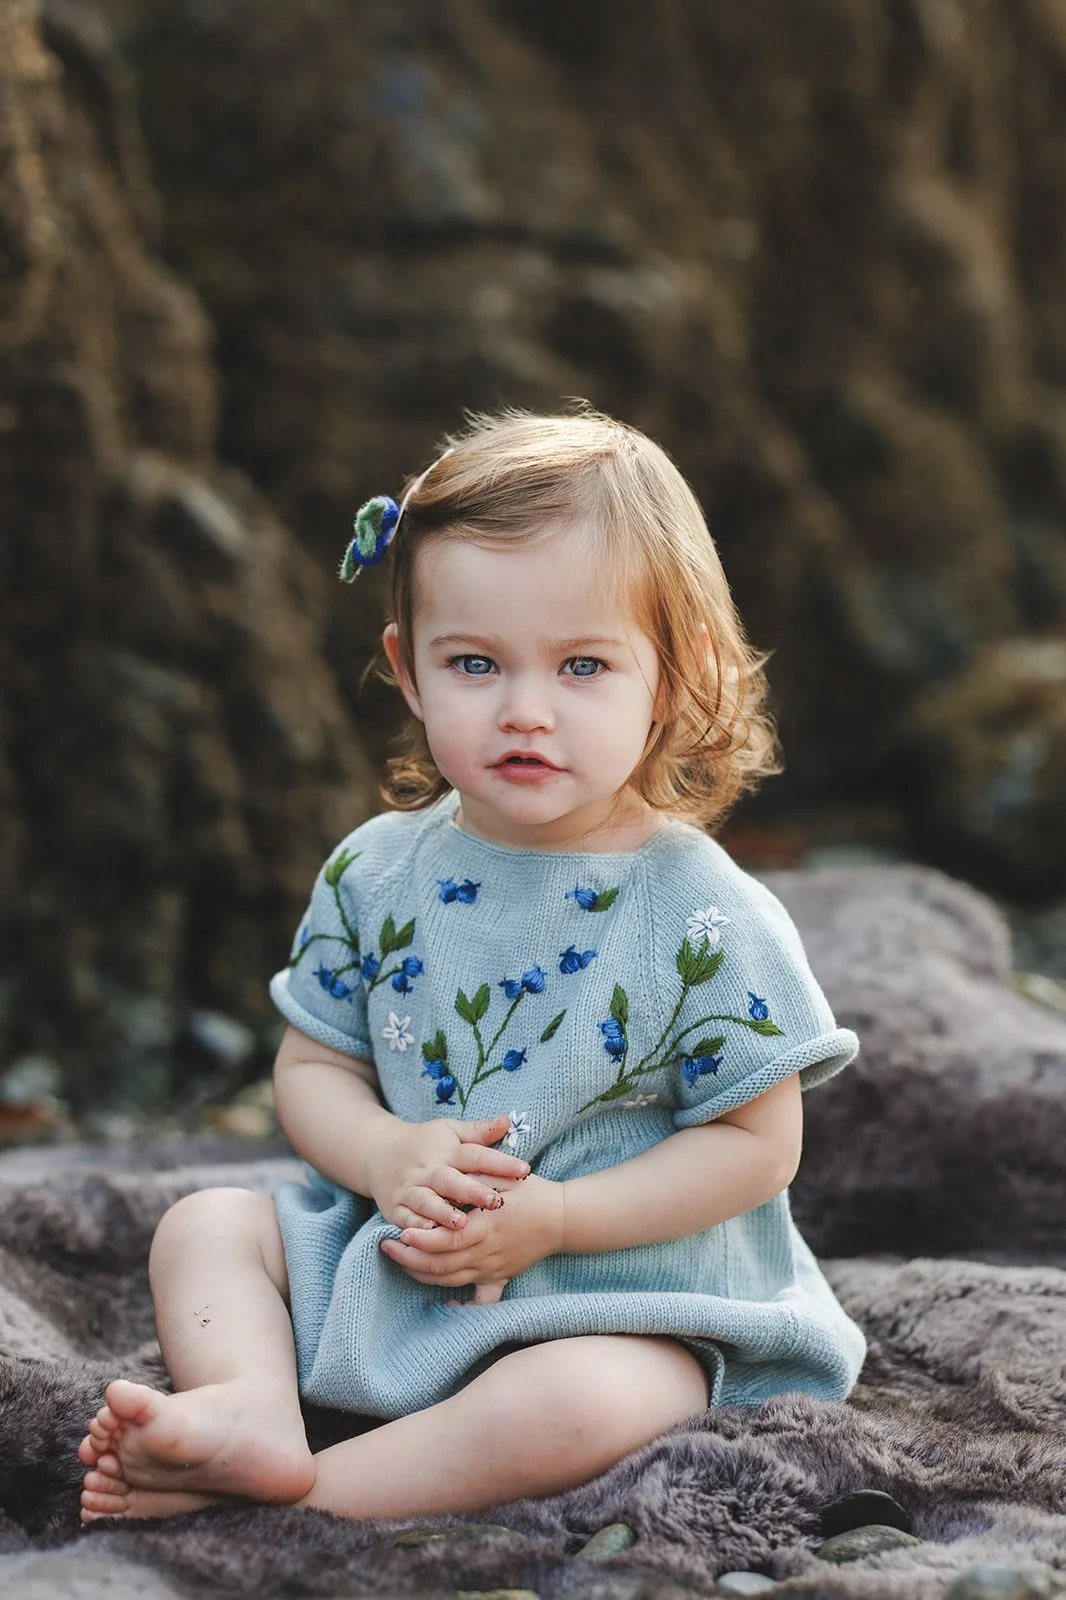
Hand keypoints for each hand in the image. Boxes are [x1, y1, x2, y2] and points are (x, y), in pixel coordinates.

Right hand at [367, 1113, 529, 1230]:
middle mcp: (428, 1169)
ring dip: (442, 1213)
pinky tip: (429, 1237)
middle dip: (472, 1191)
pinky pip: (405, 1219)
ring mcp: (410, 1189)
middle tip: (496, 1201)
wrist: (377, 1152)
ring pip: (427, 1201)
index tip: (524, 1170)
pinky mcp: (395, 1208)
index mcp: (446, 1150)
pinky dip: (416, 1228)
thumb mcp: (450, 1131)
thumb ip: (479, 1131)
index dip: (500, 1162)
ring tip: (461, 1223)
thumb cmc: (424, 1143)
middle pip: (451, 1180)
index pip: (475, 1154)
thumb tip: (508, 1120)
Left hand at [379, 1173, 564, 1295]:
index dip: (420, 1240)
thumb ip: (473, 1184)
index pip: (447, 1240)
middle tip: (386, 1247)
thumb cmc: (531, 1193)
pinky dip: (460, 1304)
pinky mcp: (500, 1278)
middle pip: (441, 1265)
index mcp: (487, 1227)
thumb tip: (443, 1186)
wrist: (562, 1218)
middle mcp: (487, 1253)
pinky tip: (444, 1302)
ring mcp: (493, 1270)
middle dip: (409, 1258)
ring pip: (450, 1281)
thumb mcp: (502, 1179)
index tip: (398, 1233)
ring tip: (400, 1261)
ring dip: (421, 1274)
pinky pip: (479, 1299)